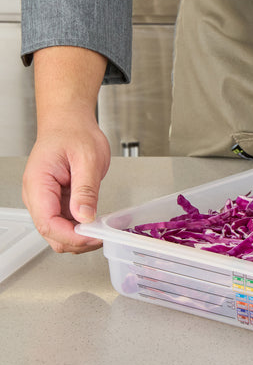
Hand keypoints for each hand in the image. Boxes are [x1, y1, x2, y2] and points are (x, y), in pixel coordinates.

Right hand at [22, 46, 109, 252]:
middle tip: (103, 236)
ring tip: (103, 230)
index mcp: (39, 184)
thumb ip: (86, 190)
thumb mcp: (87, 159)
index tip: (93, 237)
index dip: (71, 236)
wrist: (69, 123)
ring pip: (59, 233)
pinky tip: (97, 224)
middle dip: (77, 241)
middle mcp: (38, 196)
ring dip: (81, 237)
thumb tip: (85, 217)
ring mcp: (47, 201)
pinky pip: (67, 224)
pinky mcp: (58, 202)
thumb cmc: (74, 134)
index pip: (48, 223)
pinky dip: (82, 228)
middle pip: (52, 234)